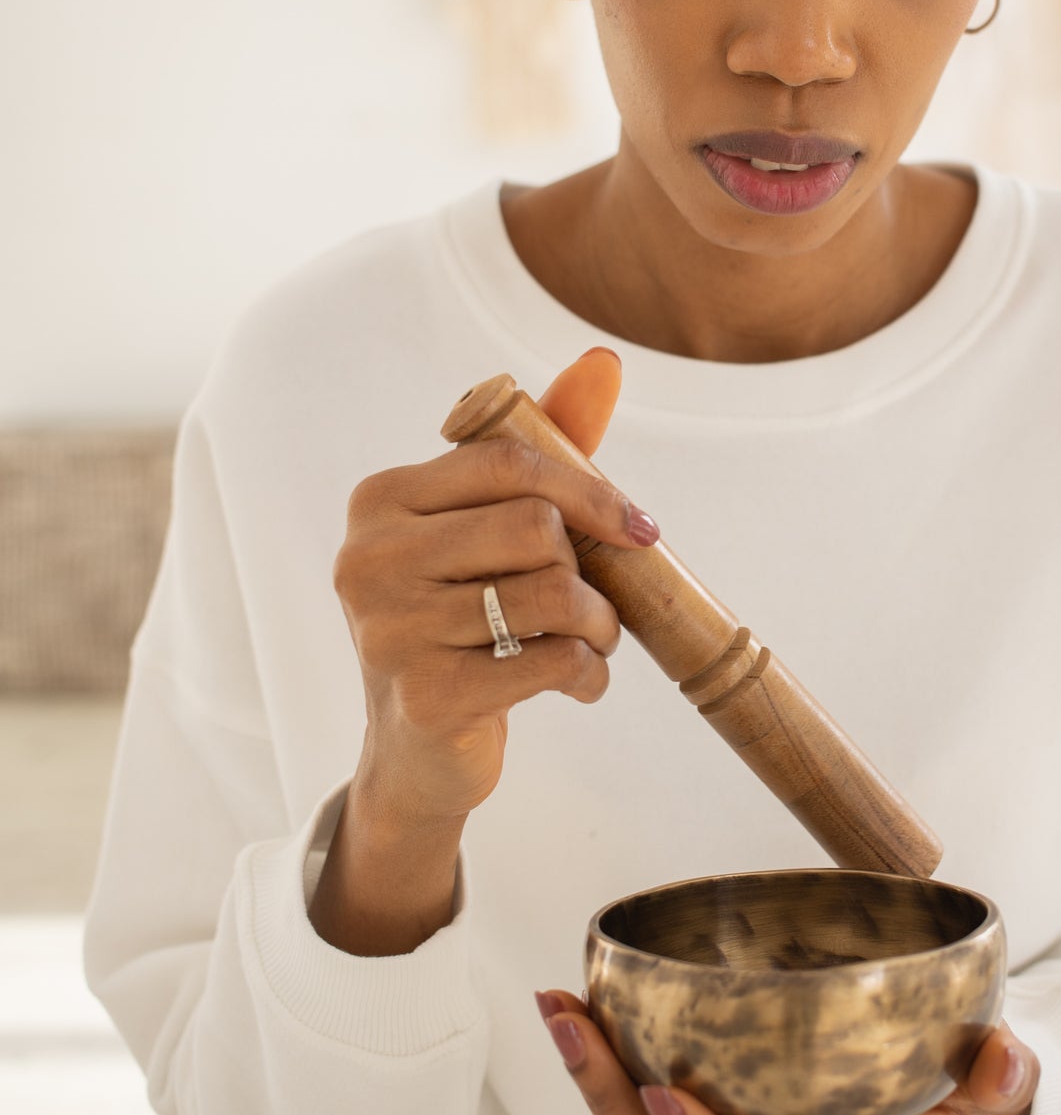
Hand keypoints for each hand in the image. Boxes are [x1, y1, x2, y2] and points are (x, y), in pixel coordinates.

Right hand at [311, 348, 647, 955]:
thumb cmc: (462, 620)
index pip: (507, 462)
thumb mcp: (486, 533)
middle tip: (595, 608)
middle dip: (588, 571)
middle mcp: (368, 558)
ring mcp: (389, 630)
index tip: (638, 528)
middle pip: (536, 528)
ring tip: (589, 645)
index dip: (590, 489)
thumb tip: (602, 362)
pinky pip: (553, 660)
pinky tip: (577, 686)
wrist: (417, 752)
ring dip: (597, 627)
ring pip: (553, 594)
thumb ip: (539, 450)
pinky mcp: (425, 697)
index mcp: (380, 500)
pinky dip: (587, 674)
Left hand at [535, 989, 1038, 1114]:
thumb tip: (1006, 1060)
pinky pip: (628, 1098)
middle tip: (579, 1029)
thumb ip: (993, 1080)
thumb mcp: (975, 1087)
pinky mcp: (689, 1099)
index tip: (671, 1098)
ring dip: (587, 1078)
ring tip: (562, 1006)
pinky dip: (597, 1051)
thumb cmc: (931, 1093)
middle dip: (608, 1108)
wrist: (909, 1092)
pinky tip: (575, 994)